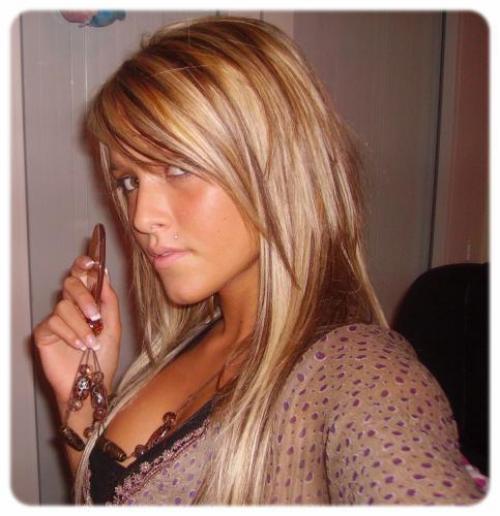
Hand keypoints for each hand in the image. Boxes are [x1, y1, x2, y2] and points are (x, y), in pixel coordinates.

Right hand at [33, 255, 120, 404]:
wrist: (92, 382)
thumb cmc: (104, 357)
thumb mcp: (113, 325)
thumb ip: (108, 299)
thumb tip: (103, 273)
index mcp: (88, 301)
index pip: (83, 276)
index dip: (84, 265)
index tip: (91, 262)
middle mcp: (71, 306)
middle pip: (71, 284)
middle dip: (84, 297)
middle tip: (95, 315)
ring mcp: (56, 319)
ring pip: (63, 306)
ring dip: (80, 325)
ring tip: (91, 342)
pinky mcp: (44, 333)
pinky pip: (53, 323)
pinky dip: (69, 333)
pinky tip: (79, 345)